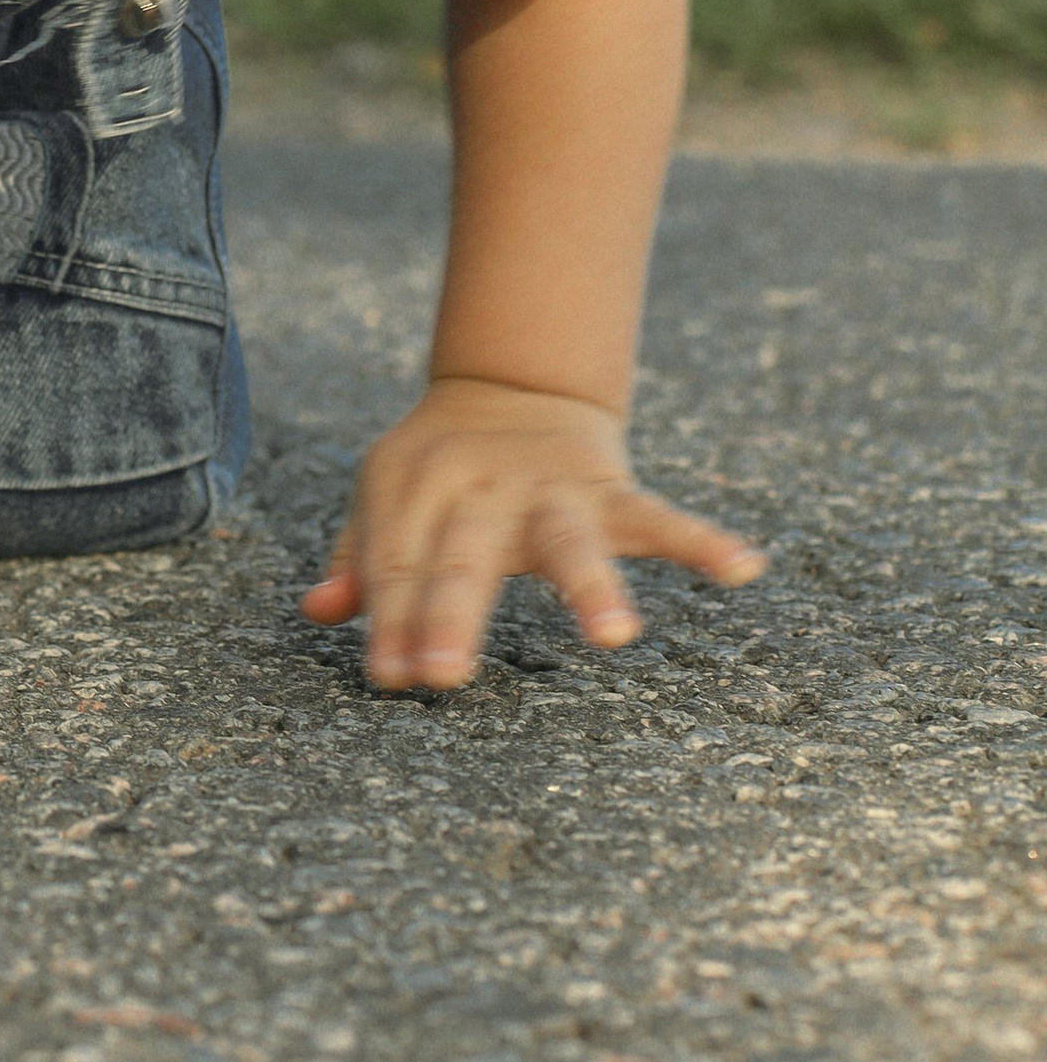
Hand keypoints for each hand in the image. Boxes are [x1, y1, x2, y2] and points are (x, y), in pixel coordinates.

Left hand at [300, 376, 764, 692]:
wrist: (511, 384)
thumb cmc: (440, 469)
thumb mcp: (388, 496)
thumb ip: (362, 557)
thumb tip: (318, 610)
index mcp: (417, 485)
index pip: (399, 562)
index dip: (391, 619)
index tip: (389, 677)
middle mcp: (483, 485)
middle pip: (464, 556)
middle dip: (449, 614)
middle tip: (441, 675)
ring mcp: (551, 487)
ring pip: (570, 538)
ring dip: (590, 585)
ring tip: (615, 637)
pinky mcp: (609, 489)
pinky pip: (661, 517)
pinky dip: (703, 541)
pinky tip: (743, 568)